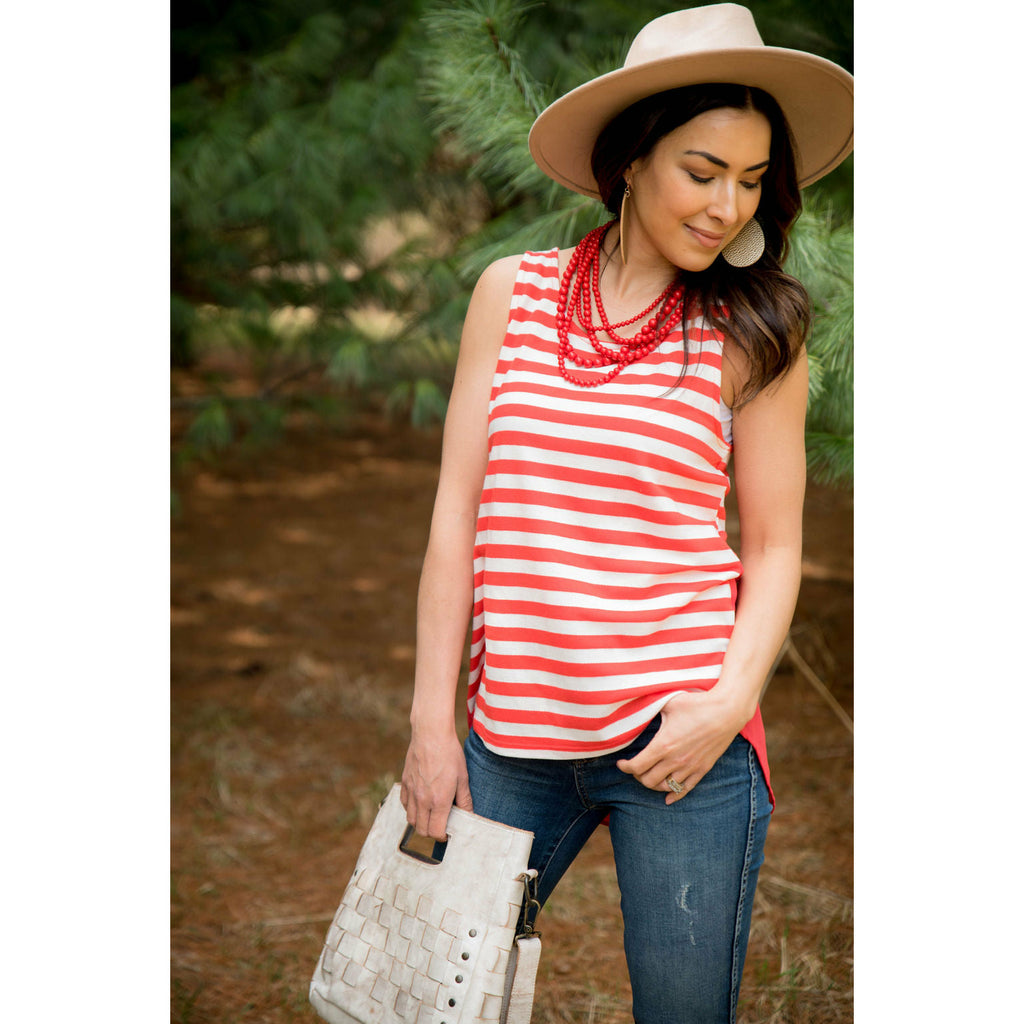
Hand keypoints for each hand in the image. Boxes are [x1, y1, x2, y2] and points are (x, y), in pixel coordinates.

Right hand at [400, 729, 472, 839]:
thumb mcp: (463, 777)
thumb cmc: (450, 753)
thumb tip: (469, 815)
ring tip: (431, 814)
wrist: (431, 733)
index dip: (442, 836)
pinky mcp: (404, 782)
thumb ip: (465, 799)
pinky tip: (421, 801)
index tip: (447, 831)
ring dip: (420, 822)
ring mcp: (411, 791)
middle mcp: (423, 799)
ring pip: (410, 819)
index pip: (436, 832)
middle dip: (431, 832)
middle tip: (440, 824)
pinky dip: (411, 808)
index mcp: (439, 800)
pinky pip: (404, 804)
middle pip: (421, 830)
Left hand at [616, 691, 745, 804]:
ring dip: (653, 784)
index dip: (625, 767)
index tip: (621, 763)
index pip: (637, 766)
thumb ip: (651, 707)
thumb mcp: (669, 703)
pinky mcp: (702, 769)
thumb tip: (636, 705)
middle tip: (635, 767)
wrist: (727, 712)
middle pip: (648, 781)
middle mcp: (675, 760)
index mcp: (663, 744)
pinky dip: (673, 795)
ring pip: (664, 788)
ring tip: (649, 775)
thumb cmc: (697, 704)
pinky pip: (685, 790)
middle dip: (637, 776)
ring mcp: (689, 767)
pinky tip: (667, 797)